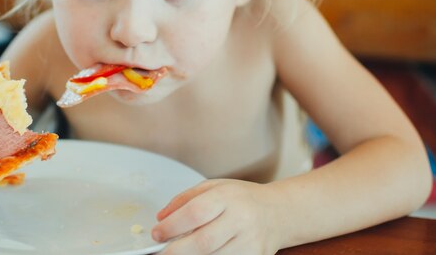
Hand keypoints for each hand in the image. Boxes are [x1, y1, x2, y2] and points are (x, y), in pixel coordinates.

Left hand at [152, 179, 282, 254]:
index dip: (172, 226)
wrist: (278, 212)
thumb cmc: (242, 199)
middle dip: (176, 250)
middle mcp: (241, 220)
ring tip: (180, 252)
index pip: (195, 212)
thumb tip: (161, 218)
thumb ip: (184, 200)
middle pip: (203, 242)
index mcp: (228, 197)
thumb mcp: (213, 187)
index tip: (157, 233)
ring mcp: (250, 243)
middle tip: (162, 252)